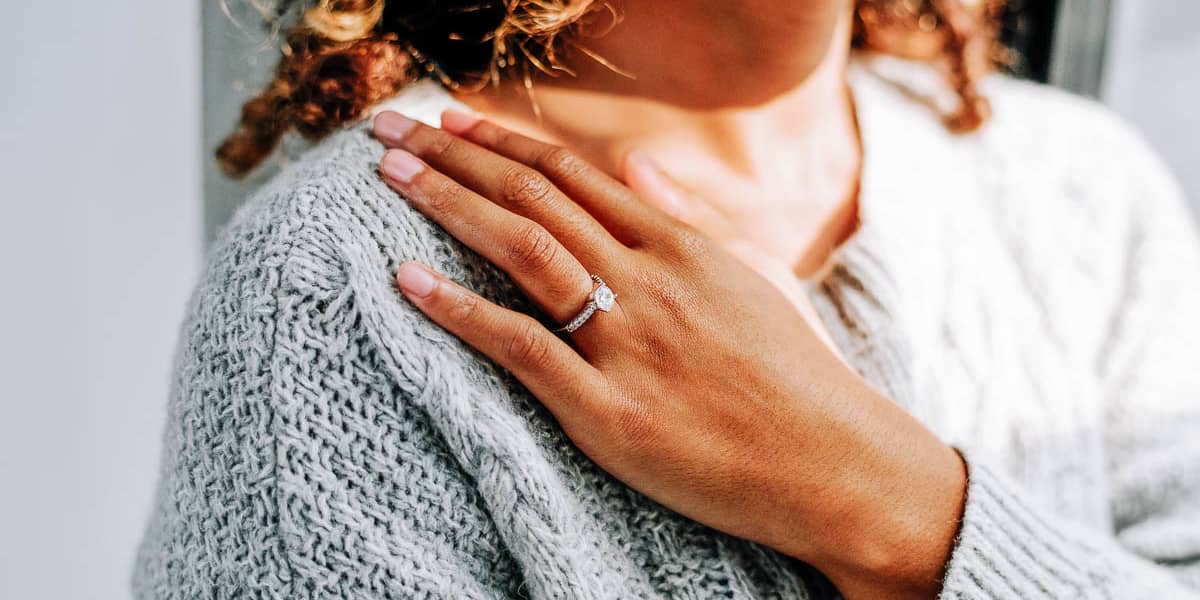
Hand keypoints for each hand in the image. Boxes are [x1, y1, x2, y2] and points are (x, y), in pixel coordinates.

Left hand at [373, 109, 965, 598]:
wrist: (835, 464)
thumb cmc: (797, 374)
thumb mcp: (752, 276)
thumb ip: (686, 217)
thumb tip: (635, 160)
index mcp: (680, 246)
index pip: (572, 174)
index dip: (501, 141)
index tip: (447, 120)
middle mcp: (650, 280)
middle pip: (535, 197)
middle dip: (453, 157)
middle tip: (388, 135)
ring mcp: (629, 343)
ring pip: (524, 251)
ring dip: (450, 205)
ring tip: (389, 178)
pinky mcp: (611, 411)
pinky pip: (522, 348)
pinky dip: (460, 311)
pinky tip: (408, 281)